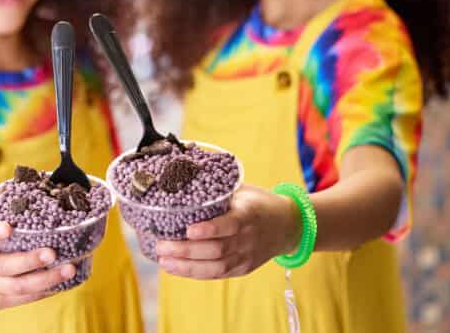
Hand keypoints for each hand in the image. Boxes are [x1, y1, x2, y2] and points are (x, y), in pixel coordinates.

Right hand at [0, 221, 75, 314]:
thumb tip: (38, 200)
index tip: (7, 227)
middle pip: (4, 266)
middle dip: (29, 261)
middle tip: (51, 252)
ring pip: (19, 286)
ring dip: (46, 279)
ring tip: (68, 269)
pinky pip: (24, 298)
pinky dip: (45, 290)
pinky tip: (62, 282)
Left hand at [155, 184, 300, 278]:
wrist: (288, 225)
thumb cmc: (258, 202)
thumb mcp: (242, 190)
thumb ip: (217, 188)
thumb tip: (180, 175)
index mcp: (248, 214)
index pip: (230, 225)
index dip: (209, 229)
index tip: (188, 229)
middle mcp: (248, 238)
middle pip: (217, 250)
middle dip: (186, 250)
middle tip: (161, 244)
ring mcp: (246, 256)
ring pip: (215, 266)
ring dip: (186, 265)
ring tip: (163, 259)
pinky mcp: (243, 268)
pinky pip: (217, 274)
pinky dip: (194, 273)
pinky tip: (174, 268)